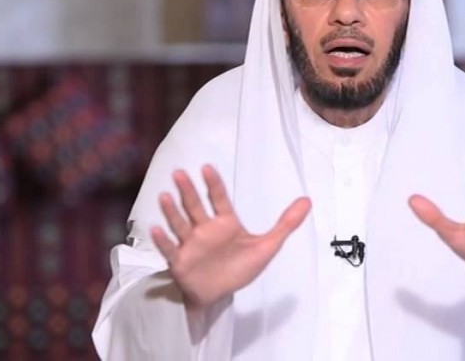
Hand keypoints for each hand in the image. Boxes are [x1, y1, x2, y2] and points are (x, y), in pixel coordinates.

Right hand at [151, 165, 311, 310]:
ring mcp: (190, 244)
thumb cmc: (239, 268)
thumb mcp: (267, 246)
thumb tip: (308, 201)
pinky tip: (156, 230)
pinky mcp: (180, 261)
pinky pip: (170, 249)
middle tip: (179, 173)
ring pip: (179, 224)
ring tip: (164, 196)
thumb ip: (286, 224)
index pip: (219, 198)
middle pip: (195, 206)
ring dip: (171, 211)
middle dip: (187, 191)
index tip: (206, 167)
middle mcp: (204, 229)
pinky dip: (162, 241)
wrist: (219, 296)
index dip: (213, 184)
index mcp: (225, 222)